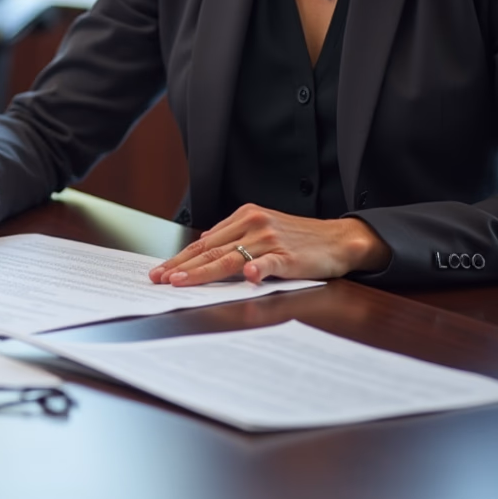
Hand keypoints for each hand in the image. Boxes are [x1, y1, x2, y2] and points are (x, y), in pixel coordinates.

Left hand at [148, 203, 390, 285]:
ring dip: (202, 271)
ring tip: (181, 281)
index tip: (160, 270)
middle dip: (181, 266)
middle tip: (158, 279)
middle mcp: (252, 224)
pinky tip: (247, 276)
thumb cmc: (298, 238)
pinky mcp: (289, 255)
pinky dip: (257, 269)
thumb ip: (234, 236)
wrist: (339, 238)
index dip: (181, 257)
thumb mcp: (262, 229)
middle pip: (209, 249)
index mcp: (243, 217)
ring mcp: (270, 239)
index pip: (204, 241)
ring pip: (229, 257)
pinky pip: (269, 263)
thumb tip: (205, 244)